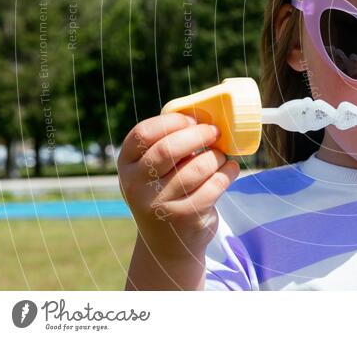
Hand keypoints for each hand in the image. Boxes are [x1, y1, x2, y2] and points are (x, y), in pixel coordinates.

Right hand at [117, 113, 239, 261]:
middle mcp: (136, 186)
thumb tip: (207, 115)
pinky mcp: (185, 217)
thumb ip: (170, 143)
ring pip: (197, 167)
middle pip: (169, 149)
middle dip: (199, 134)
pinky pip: (214, 185)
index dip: (172, 121)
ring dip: (217, 156)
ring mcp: (158, 204)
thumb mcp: (156, 169)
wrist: (168, 241)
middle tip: (215, 131)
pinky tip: (229, 169)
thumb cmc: (167, 189)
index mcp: (127, 165)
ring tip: (221, 156)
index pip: (143, 134)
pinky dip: (228, 172)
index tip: (192, 119)